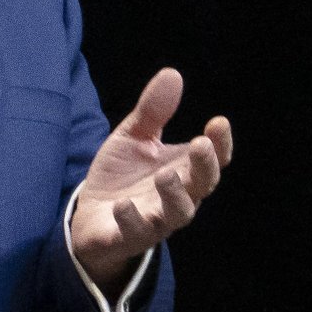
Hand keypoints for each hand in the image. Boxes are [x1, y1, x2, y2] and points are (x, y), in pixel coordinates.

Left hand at [67, 66, 232, 283]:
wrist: (91, 217)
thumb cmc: (122, 176)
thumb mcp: (133, 138)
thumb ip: (152, 112)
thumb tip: (172, 74)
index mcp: (184, 170)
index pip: (213, 159)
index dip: (221, 143)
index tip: (219, 122)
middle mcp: (178, 197)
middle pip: (202, 185)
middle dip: (204, 166)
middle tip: (200, 144)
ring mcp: (156, 220)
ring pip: (178, 213)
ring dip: (174, 195)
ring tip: (165, 175)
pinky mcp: (129, 237)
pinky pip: (135, 233)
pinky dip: (131, 219)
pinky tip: (122, 204)